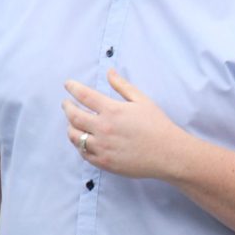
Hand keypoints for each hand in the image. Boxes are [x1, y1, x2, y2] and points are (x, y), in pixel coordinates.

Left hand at [62, 69, 188, 179]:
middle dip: (67, 107)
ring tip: (72, 122)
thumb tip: (109, 72)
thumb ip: (122, 86)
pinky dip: (79, 144)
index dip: (73, 88)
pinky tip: (82, 139)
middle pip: (74, 116)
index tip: (68, 84)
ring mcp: (102, 147)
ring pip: (74, 136)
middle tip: (66, 103)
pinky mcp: (104, 162)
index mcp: (112, 111)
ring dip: (69, 127)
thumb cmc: (157, 125)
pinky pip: (83, 153)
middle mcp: (103, 129)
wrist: (168, 153)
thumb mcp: (142, 101)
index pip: (84, 96)